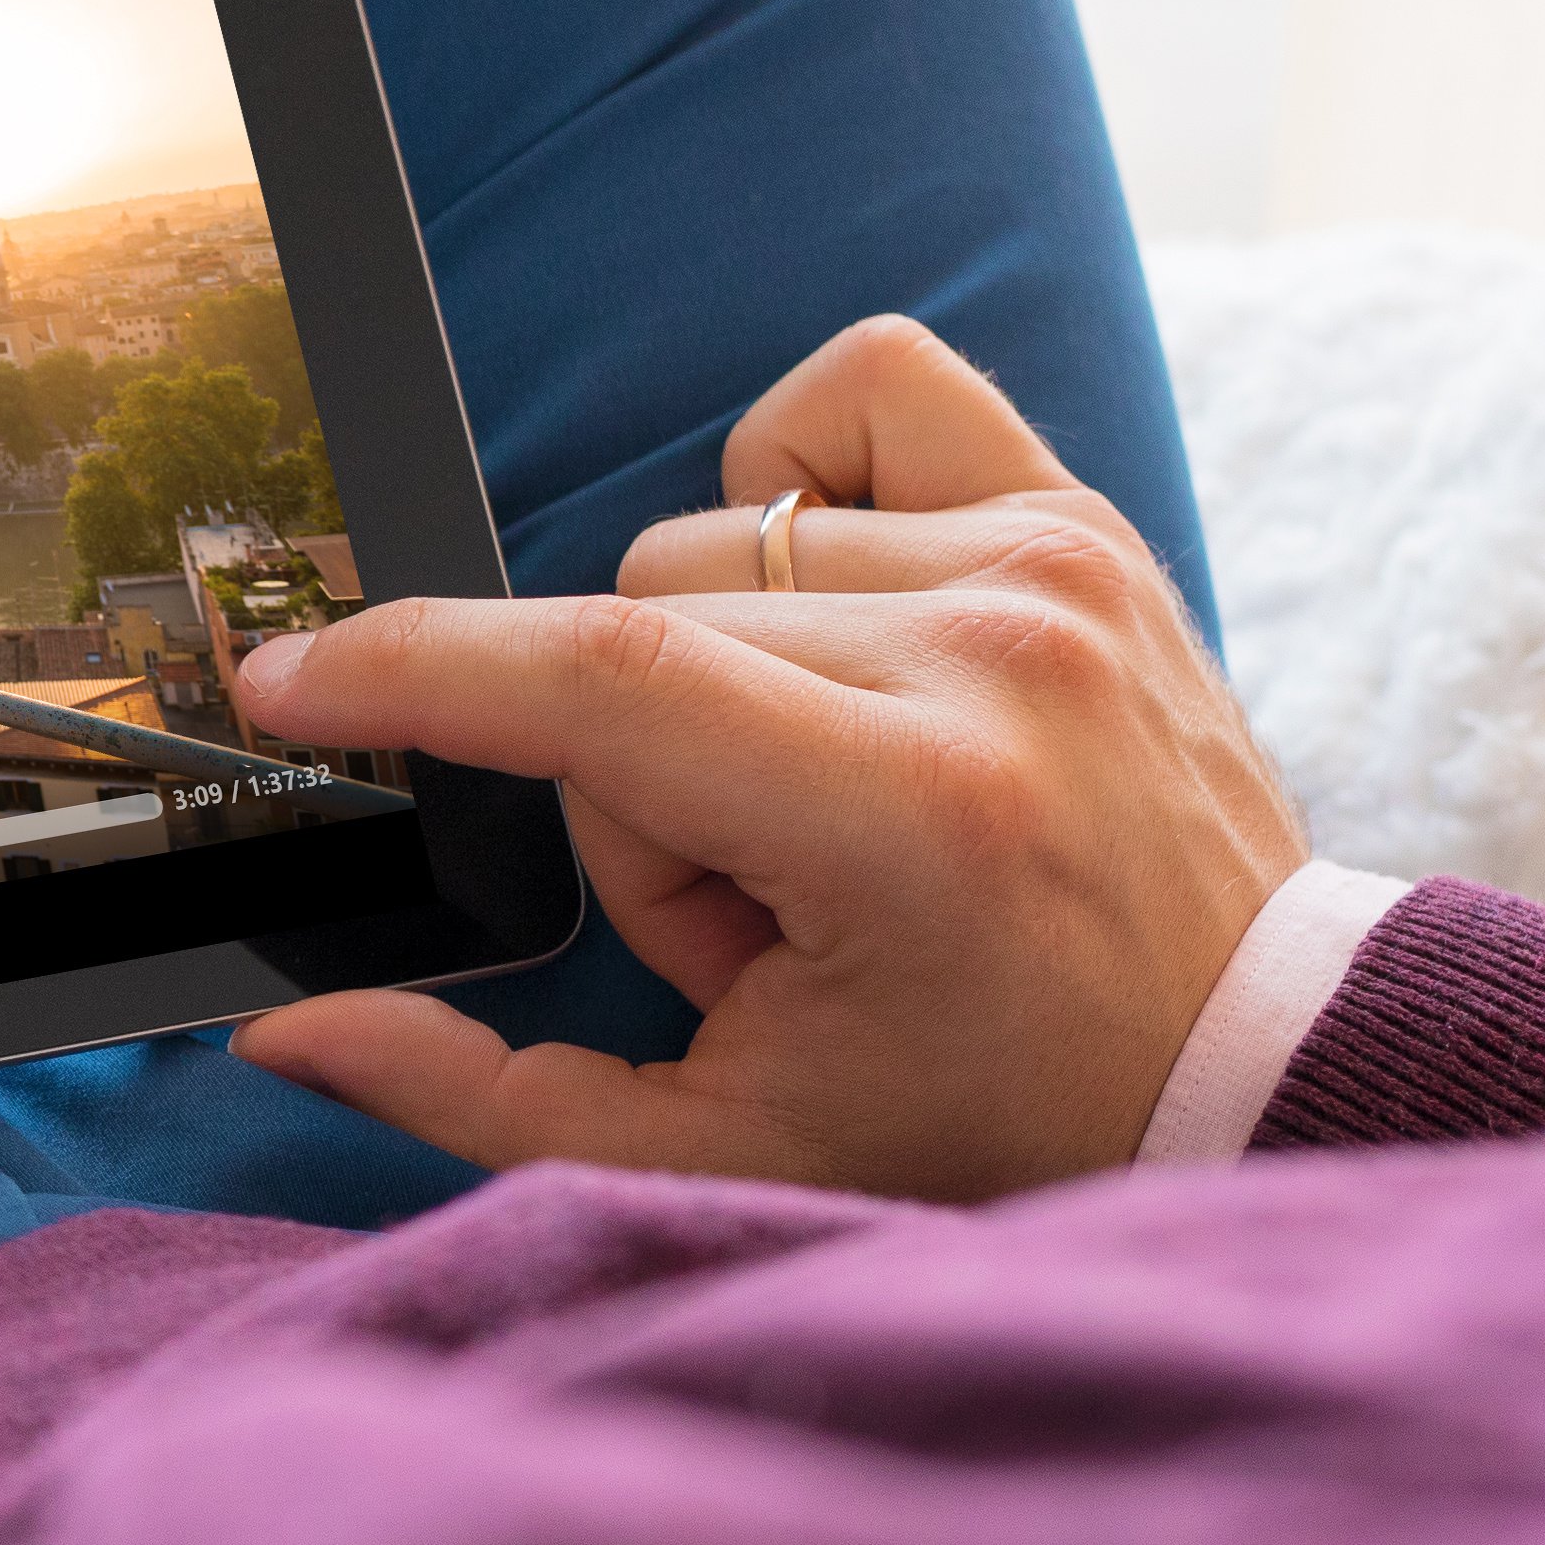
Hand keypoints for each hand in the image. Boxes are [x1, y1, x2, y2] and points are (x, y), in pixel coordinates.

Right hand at [222, 316, 1307, 1201]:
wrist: (1256, 1059)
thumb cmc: (1000, 1113)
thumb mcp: (732, 1147)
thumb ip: (483, 1098)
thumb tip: (291, 1029)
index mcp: (915, 816)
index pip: (601, 678)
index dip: (412, 670)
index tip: (288, 682)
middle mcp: (998, 655)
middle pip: (636, 628)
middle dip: (642, 793)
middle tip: (764, 914)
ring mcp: (1054, 563)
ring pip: (717, 545)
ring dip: (723, 686)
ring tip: (833, 814)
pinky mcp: (1085, 516)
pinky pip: (857, 397)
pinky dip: (806, 498)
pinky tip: (850, 633)